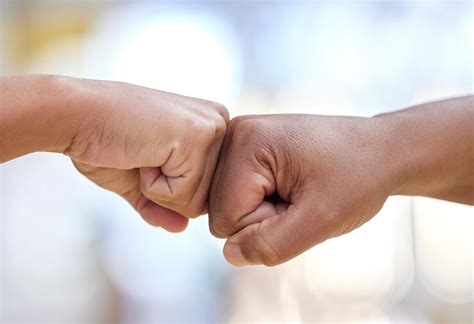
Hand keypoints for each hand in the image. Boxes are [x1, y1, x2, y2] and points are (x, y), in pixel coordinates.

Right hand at [65, 78, 227, 231]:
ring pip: (195, 202)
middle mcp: (219, 123)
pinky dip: (153, 185)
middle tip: (142, 154)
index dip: (168, 187)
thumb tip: (181, 228)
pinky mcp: (198, 138)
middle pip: (205, 199)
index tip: (146, 154)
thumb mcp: (140, 180)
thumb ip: (164, 205)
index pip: (206, 189)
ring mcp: (211, 129)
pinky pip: (183, 194)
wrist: (76, 114)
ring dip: (158, 188)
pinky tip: (142, 153)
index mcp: (210, 127)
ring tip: (142, 152)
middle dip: (164, 191)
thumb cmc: (106, 140)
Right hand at [208, 114, 394, 265]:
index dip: (266, 227)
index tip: (302, 203)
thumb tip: (229, 254)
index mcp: (246, 142)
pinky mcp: (245, 149)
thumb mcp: (322, 218)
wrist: (380, 150)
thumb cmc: (358, 176)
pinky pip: (236, 195)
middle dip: (262, 218)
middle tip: (300, 197)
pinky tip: (287, 186)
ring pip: (227, 206)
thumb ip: (272, 244)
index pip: (226, 220)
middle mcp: (233, 134)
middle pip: (221, 212)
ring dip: (262, 210)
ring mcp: (237, 140)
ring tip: (296, 190)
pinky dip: (261, 201)